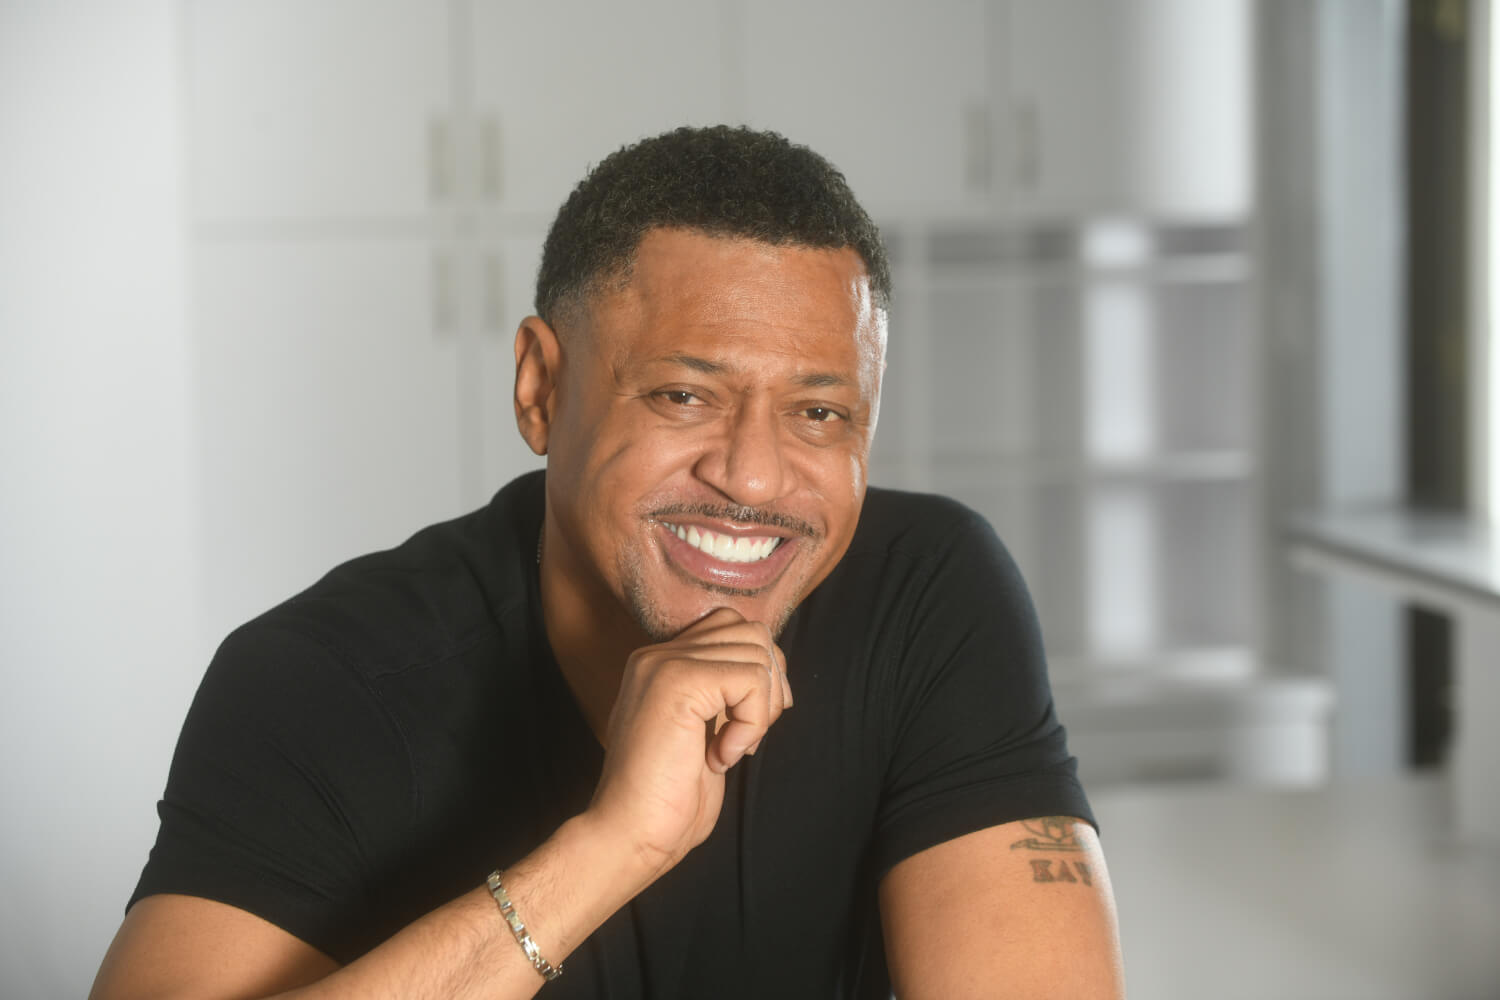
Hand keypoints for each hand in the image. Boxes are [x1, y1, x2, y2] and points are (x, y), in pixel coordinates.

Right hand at [585, 607, 791, 881]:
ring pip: (757, 652)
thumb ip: (725, 696)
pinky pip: (751, 679)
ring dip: (761, 709)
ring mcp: (664, 664)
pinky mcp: (678, 682)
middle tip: (749, 736)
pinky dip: (753, 722)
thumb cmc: (668, 801)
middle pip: (751, 631)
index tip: (752, 725)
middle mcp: (657, 655)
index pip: (732, 628)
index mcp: (660, 664)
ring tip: (732, 748)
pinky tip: (724, 756)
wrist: (629, 834)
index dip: (760, 673)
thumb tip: (774, 671)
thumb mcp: (704, 734)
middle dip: (771, 684)